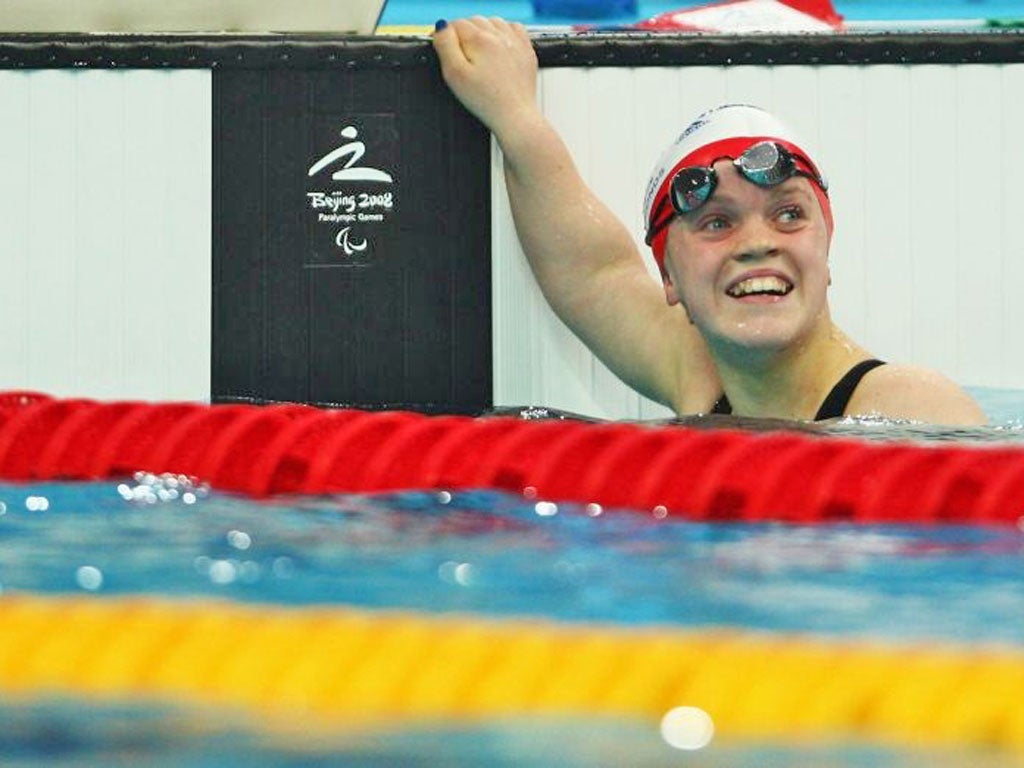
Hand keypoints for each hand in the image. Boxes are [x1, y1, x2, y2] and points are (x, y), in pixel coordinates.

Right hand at [432, 17, 538, 139]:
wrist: (515, 116)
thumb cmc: (485, 101)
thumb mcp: (454, 74)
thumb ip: (445, 45)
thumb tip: (442, 26)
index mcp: (479, 40)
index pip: (455, 24)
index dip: (446, 37)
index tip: (446, 51)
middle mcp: (499, 35)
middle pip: (474, 21)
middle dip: (464, 34)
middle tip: (462, 58)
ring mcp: (515, 42)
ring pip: (493, 22)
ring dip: (483, 31)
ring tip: (479, 53)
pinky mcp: (526, 51)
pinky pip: (513, 28)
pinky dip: (504, 33)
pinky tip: (499, 47)